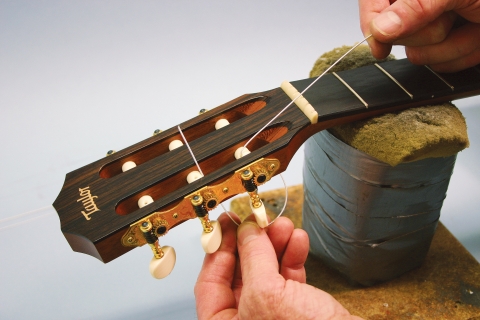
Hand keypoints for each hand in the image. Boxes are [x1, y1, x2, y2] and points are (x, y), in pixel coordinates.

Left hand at [195, 213, 360, 318]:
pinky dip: (292, 257)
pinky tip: (298, 241)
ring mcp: (270, 317)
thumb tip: (246, 231)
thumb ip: (254, 258)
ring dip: (276, 246)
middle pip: (240, 274)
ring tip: (283, 225)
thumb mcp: (267, 293)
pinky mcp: (295, 312)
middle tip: (256, 219)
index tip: (226, 223)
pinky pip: (287, 279)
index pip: (210, 282)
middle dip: (252, 243)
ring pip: (266, 272)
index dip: (218, 250)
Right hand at [359, 0, 479, 71]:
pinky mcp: (449, 47)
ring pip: (419, 55)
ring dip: (453, 43)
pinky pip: (441, 65)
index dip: (372, 24)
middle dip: (430, 30)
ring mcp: (434, 26)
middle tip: (455, 15)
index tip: (380, 46)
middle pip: (396, 34)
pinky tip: (477, 33)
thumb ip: (416, 5)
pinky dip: (464, 53)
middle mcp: (418, 6)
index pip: (373, 3)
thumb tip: (381, 28)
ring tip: (473, 20)